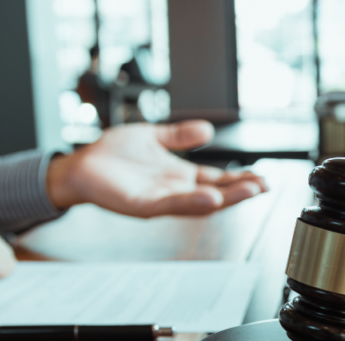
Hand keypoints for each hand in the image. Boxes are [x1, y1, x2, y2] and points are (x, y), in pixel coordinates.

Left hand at [46, 120, 268, 216]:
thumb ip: (180, 136)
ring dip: (226, 199)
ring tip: (249, 191)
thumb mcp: (153, 137)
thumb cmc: (110, 155)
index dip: (241, 180)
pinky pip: (170, 205)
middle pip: (216, 193)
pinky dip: (191, 202)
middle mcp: (173, 191)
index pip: (218, 180)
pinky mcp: (141, 205)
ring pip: (199, 202)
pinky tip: (210, 197)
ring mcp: (159, 200)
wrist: (78, 166)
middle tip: (265, 187)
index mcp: (178, 176)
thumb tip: (207, 130)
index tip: (263, 178)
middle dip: (241, 191)